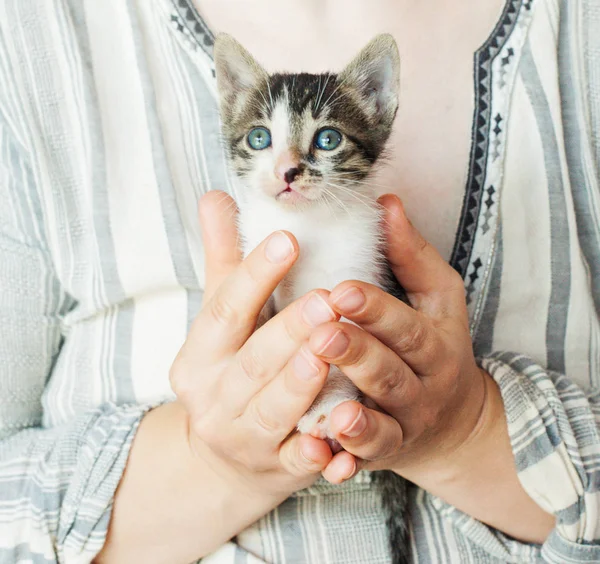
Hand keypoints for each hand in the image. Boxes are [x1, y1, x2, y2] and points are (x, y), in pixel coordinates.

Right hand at [170, 191, 338, 497]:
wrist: (226, 456)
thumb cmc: (231, 369)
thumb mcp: (223, 318)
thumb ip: (224, 260)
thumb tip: (215, 197)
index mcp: (200, 355)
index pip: (224, 309)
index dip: (254, 275)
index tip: (289, 239)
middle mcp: (213, 398)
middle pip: (251, 361)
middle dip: (288, 332)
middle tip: (326, 301)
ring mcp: (242, 439)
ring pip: (272, 411)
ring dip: (299, 385)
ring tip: (327, 354)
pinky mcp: (273, 470)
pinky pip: (297, 464)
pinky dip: (315, 454)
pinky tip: (336, 443)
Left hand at [311, 194, 487, 483]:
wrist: (452, 419)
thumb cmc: (432, 343)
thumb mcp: (436, 297)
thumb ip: (409, 254)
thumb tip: (385, 201)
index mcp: (431, 340)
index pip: (404, 322)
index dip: (374, 307)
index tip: (340, 291)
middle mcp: (422, 383)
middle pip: (389, 370)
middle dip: (357, 354)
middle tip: (320, 334)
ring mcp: (406, 422)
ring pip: (382, 419)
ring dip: (357, 414)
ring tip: (330, 405)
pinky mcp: (389, 454)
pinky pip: (371, 461)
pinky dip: (352, 461)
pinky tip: (331, 458)